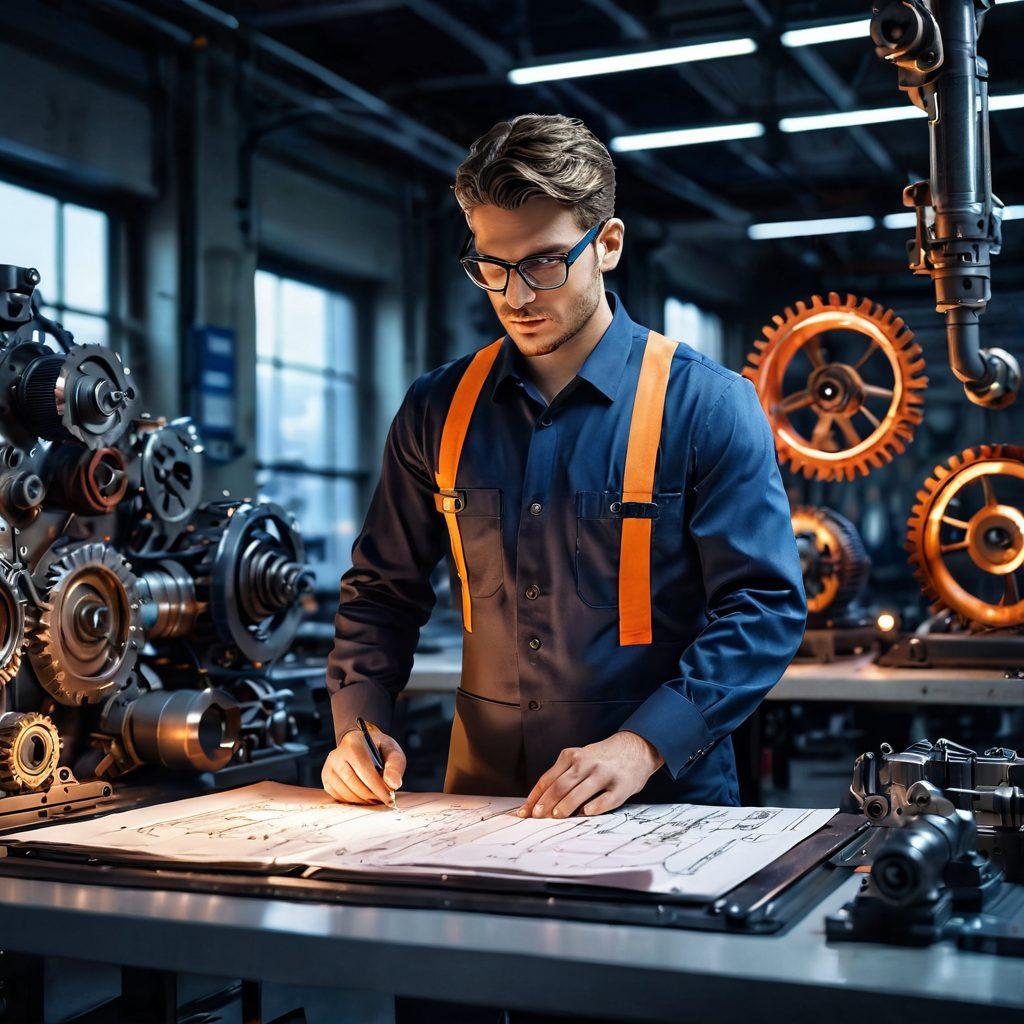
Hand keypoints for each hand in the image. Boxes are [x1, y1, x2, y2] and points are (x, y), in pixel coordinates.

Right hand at [322, 724, 405, 804]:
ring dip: (363, 801)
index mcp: (353, 743)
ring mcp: (329, 768)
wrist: (360, 745)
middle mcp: (336, 755)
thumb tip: (393, 784)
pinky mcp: (326, 779)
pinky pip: (339, 797)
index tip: (390, 799)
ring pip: (346, 793)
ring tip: (376, 798)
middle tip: (384, 800)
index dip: (379, 788)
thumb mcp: (392, 750)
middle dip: (372, 796)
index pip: (365, 771)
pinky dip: (354, 801)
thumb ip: (395, 765)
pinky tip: (364, 797)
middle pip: (354, 784)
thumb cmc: (378, 749)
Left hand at [517, 731, 663, 818]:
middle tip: (536, 817)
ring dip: (564, 808)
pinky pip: (603, 801)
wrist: (636, 748)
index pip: (547, 779)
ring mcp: (603, 775)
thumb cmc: (602, 758)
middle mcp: (586, 763)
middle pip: (559, 787)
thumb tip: (539, 802)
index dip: (534, 797)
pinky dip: (592, 809)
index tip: (524, 811)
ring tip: (555, 817)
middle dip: (545, 804)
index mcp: (572, 756)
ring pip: (578, 794)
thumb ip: (562, 774)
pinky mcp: (620, 788)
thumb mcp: (579, 757)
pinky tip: (583, 814)